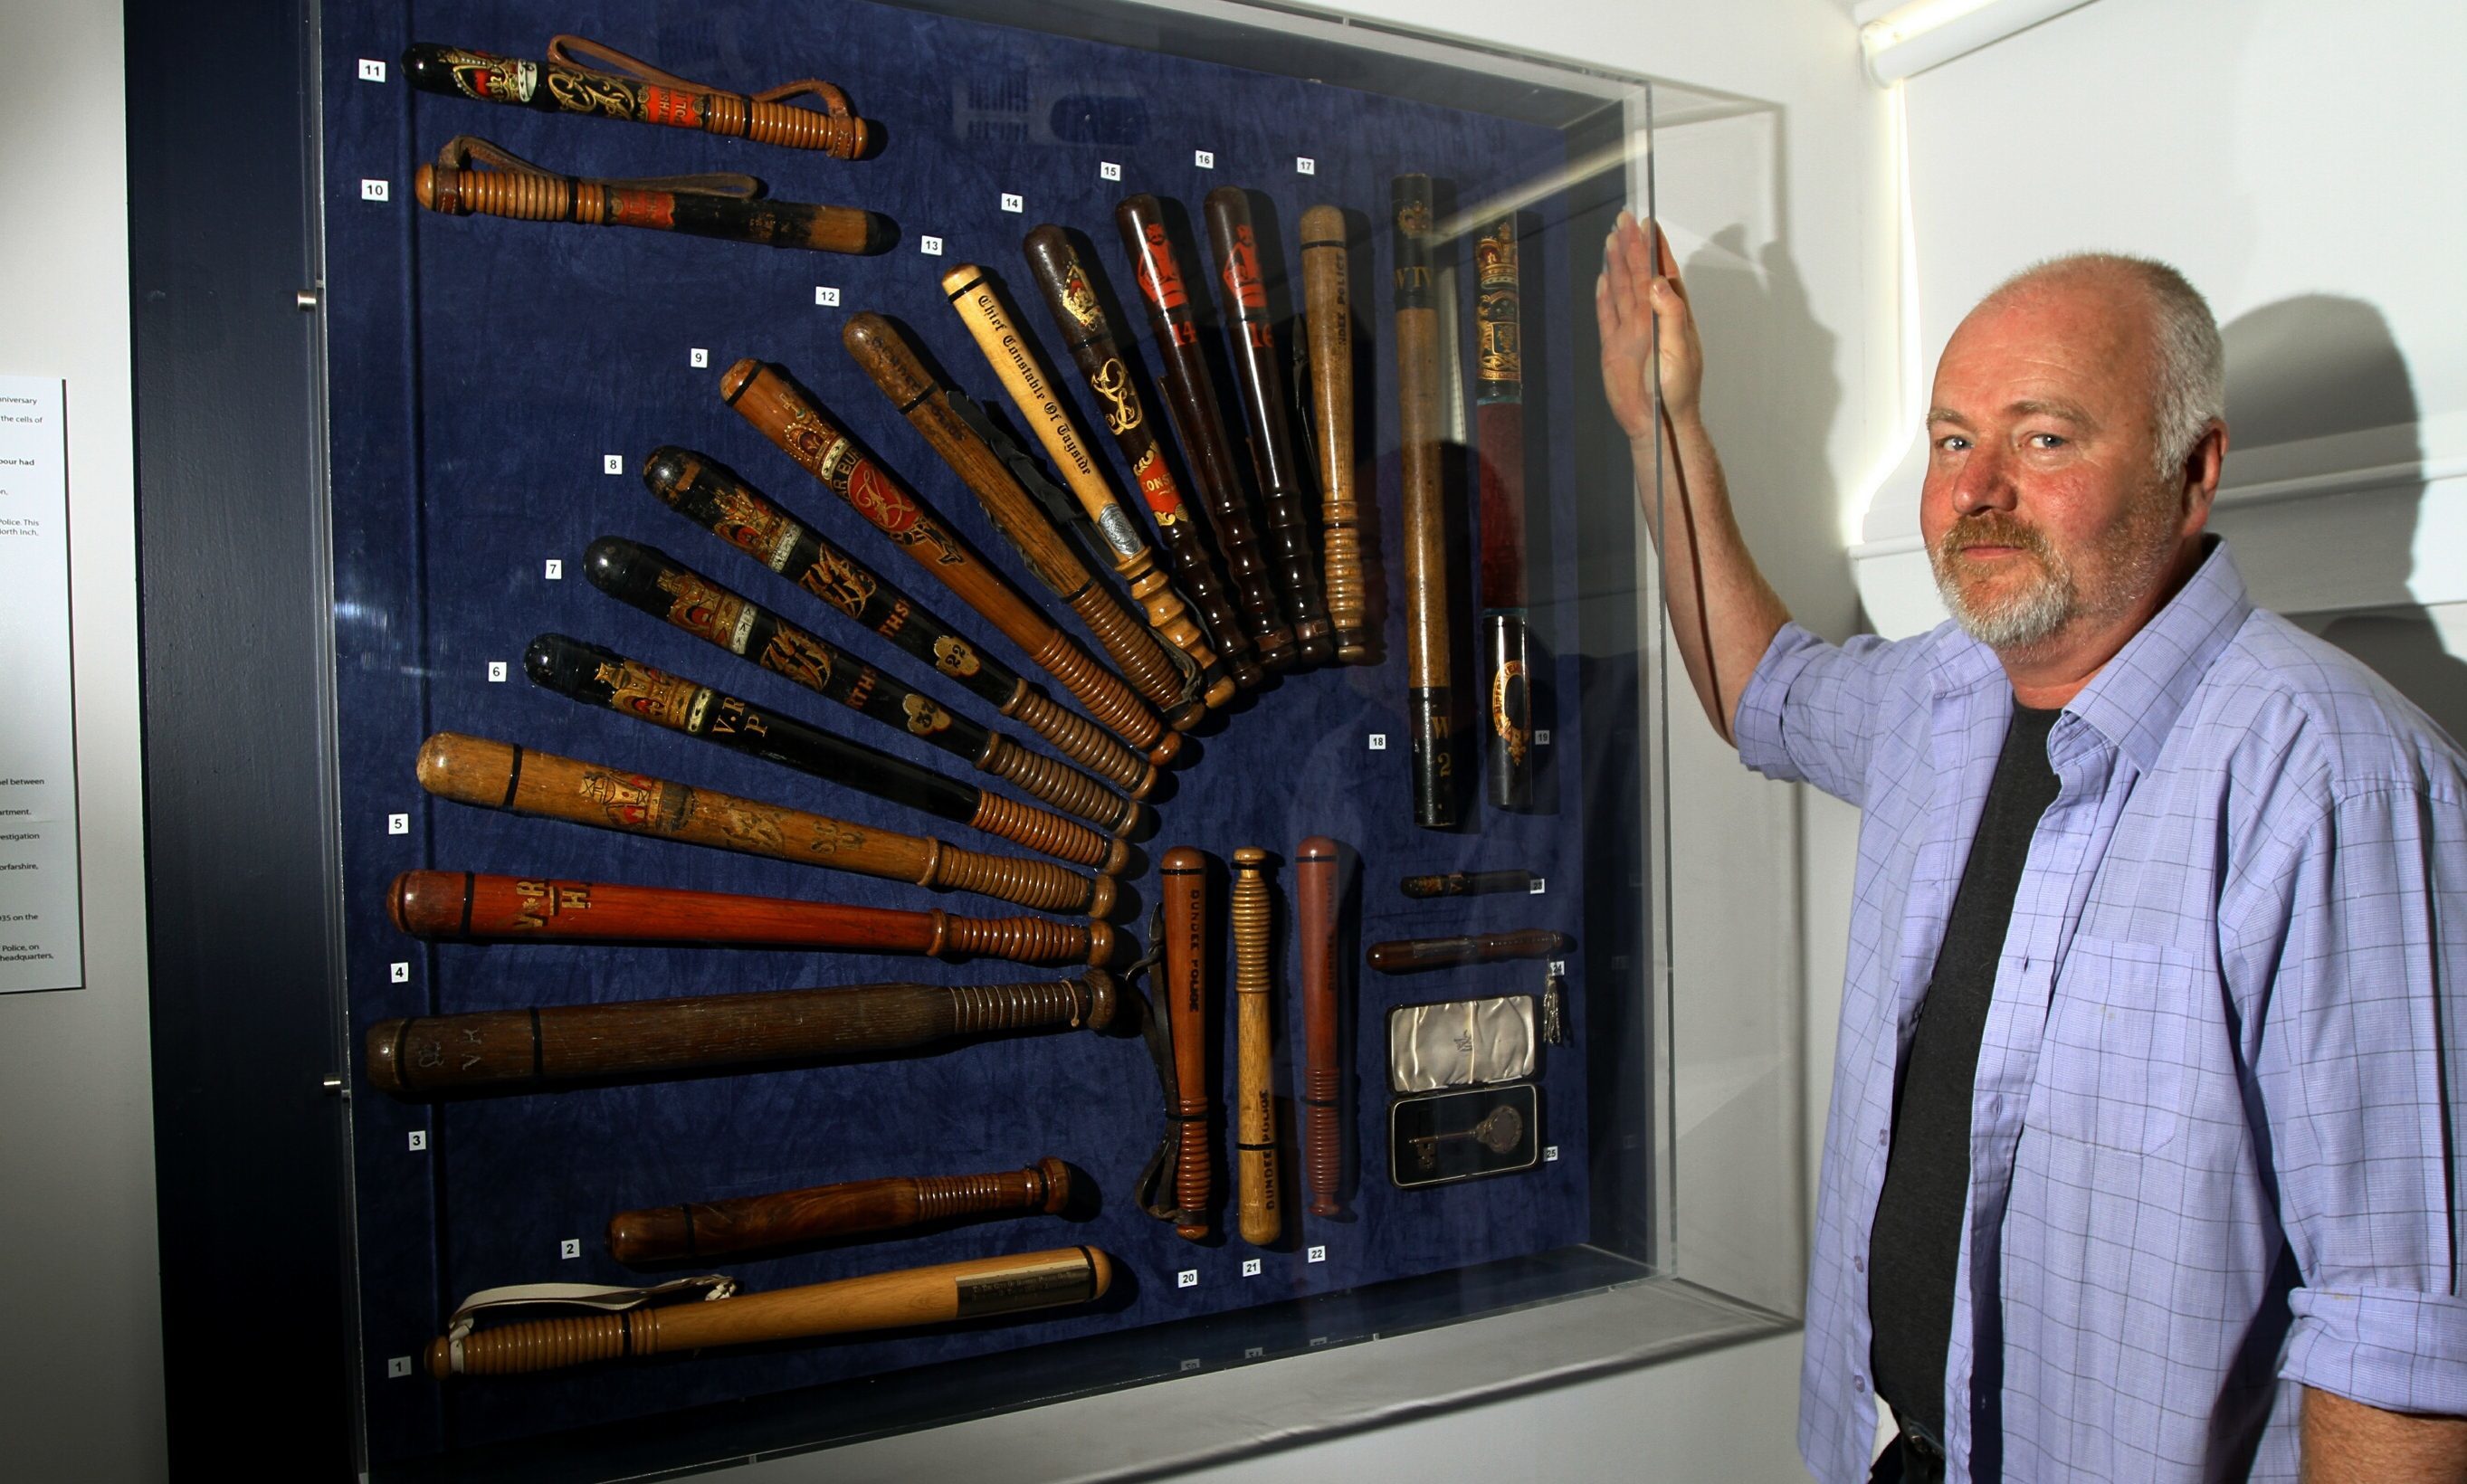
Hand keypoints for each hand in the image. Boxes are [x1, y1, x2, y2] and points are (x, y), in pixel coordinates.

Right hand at [1596, 211, 1701, 437]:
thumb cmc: (1675, 390)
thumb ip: (1670, 314)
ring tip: (1612, 239)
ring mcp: (1631, 331)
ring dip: (1616, 264)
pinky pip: (1606, 315)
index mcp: (1671, 315)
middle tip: (1625, 219)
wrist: (1655, 420)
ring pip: (1621, 289)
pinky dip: (1603, 296)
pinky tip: (1602, 279)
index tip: (1649, 224)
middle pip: (1638, 274)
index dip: (1655, 249)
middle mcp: (1650, 318)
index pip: (1662, 273)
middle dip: (1632, 246)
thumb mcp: (1680, 349)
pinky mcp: (1614, 346)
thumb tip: (1657, 281)